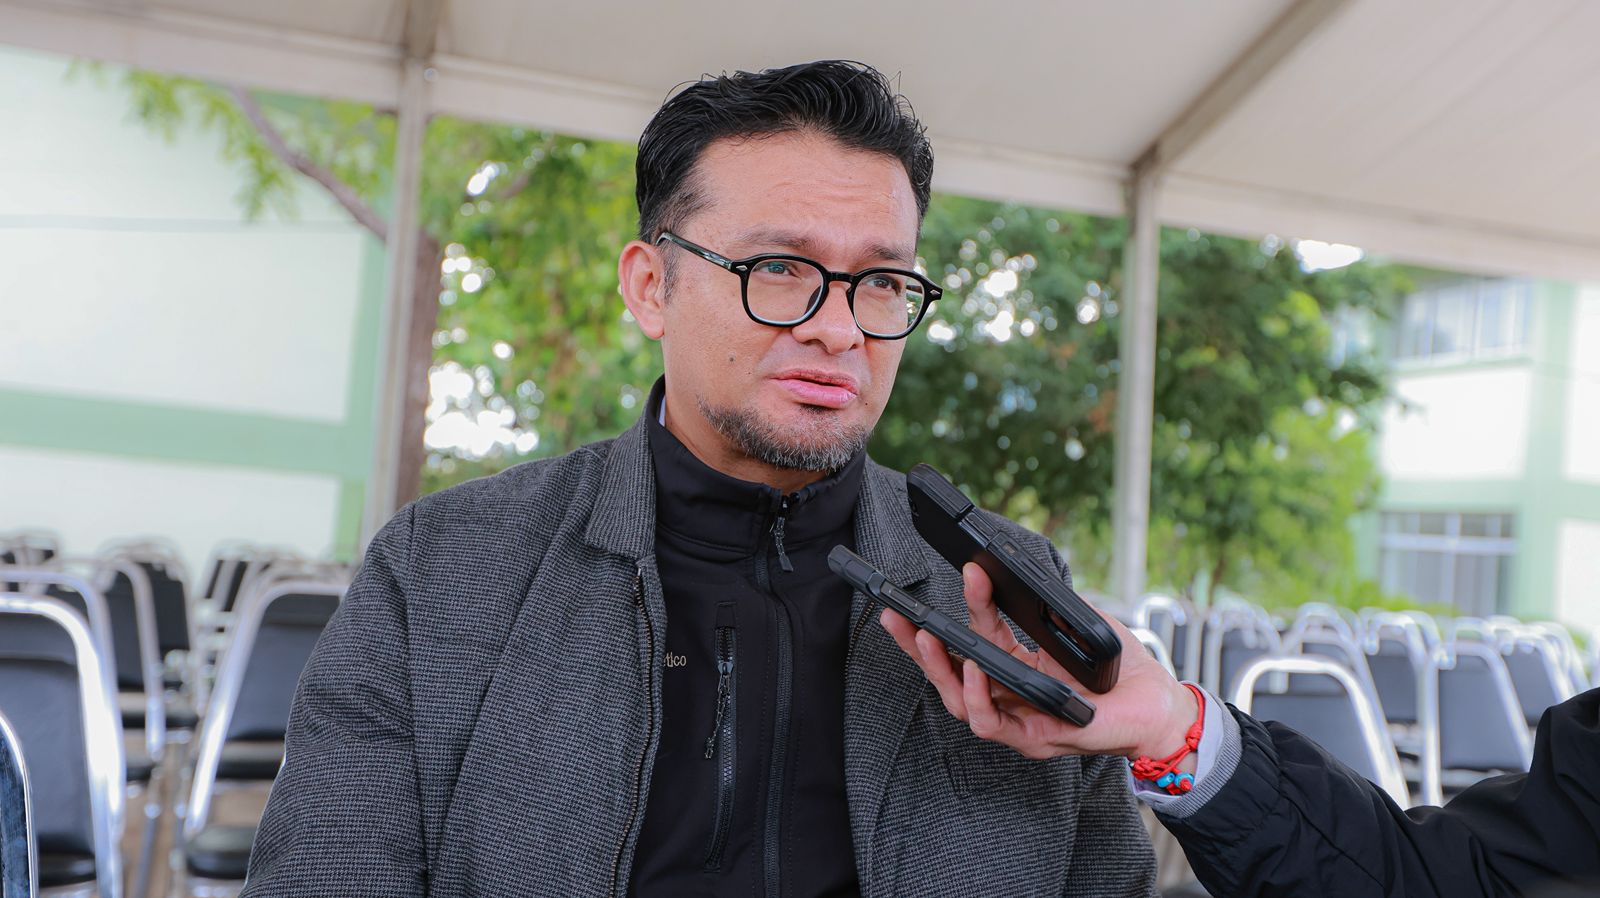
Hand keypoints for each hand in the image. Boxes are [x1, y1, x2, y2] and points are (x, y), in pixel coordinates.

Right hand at [881, 563, 1198, 765]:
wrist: (1158, 708)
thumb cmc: (1122, 673)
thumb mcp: (1080, 628)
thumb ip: (1049, 607)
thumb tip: (1023, 577)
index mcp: (1016, 670)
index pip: (975, 640)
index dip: (962, 609)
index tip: (962, 573)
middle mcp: (1010, 697)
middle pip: (949, 675)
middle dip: (917, 647)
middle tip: (896, 616)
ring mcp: (1017, 720)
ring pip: (958, 701)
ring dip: (938, 668)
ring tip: (926, 636)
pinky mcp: (1032, 738)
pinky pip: (989, 723)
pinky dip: (975, 697)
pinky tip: (971, 671)